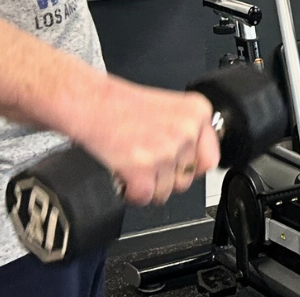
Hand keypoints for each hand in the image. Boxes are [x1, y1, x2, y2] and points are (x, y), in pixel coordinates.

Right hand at [67, 78, 219, 204]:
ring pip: (166, 192)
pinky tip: (124, 175)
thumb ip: (188, 134)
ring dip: (147, 186)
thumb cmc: (121, 105)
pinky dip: (132, 193)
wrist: (90, 102)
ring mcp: (166, 151)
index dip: (187, 167)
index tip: (174, 165)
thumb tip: (198, 166)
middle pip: (186, 180)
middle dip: (165, 178)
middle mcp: (186, 131)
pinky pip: (145, 197)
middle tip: (146, 161)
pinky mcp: (142, 168)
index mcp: (198, 113)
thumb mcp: (169, 109)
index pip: (209, 160)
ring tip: (133, 164)